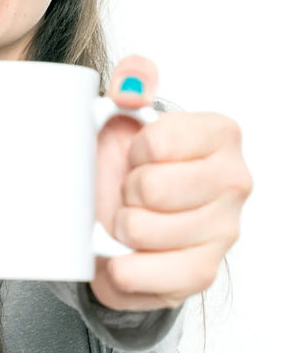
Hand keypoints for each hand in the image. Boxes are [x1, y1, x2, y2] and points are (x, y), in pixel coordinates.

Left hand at [91, 55, 251, 310]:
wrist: (118, 218)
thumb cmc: (126, 164)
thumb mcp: (123, 114)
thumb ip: (132, 83)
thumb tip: (134, 78)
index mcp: (220, 135)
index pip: (158, 142)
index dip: (132, 151)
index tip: (137, 155)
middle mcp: (234, 181)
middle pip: (151, 188)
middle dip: (125, 191)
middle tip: (130, 192)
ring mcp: (224, 230)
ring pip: (142, 230)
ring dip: (120, 227)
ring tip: (128, 219)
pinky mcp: (202, 273)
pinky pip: (149, 274)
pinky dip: (123, 268)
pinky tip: (124, 256)